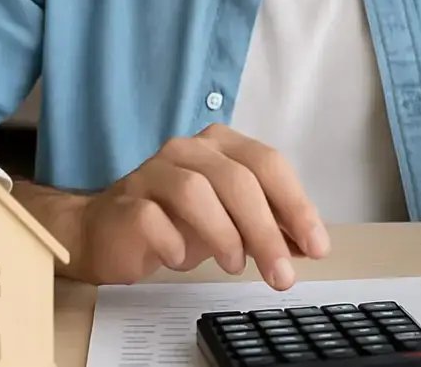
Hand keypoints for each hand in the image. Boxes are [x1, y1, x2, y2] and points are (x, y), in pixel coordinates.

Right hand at [68, 123, 329, 287]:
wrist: (104, 234)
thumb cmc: (175, 223)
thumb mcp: (232, 223)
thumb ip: (271, 226)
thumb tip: (310, 245)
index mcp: (220, 145)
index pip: (268, 164)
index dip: (296, 205)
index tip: (316, 248)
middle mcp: (188, 150)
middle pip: (237, 179)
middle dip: (265, 230)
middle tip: (281, 274)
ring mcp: (151, 172)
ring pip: (195, 191)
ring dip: (224, 234)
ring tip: (234, 266)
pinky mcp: (125, 203)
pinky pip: (153, 218)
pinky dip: (174, 243)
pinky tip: (181, 261)